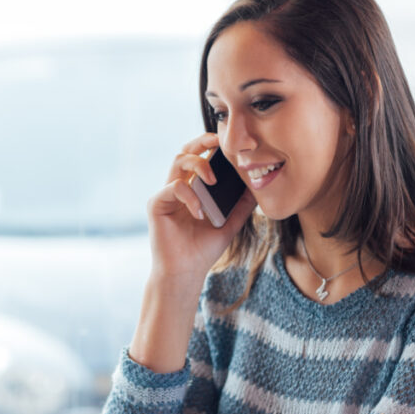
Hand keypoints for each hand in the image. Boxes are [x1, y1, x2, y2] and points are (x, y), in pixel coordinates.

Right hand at [147, 133, 255, 280]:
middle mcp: (177, 188)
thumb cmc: (203, 250)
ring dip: (199, 164)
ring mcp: (165, 195)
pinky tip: (199, 213)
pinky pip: (174, 187)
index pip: (199, 158)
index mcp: (192, 189)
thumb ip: (241, 205)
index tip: (228, 143)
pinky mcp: (157, 204)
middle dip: (202, 141)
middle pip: (185, 151)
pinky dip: (190, 197)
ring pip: (178, 161)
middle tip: (218, 141)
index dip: (210, 146)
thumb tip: (257, 187)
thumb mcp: (229, 224)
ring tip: (213, 180)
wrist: (185, 273)